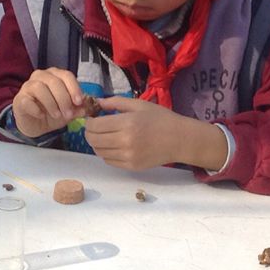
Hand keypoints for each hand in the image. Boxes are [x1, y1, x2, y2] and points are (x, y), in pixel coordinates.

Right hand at [11, 68, 88, 138]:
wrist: (35, 125)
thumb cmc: (52, 113)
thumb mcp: (68, 112)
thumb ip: (77, 109)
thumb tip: (86, 109)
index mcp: (55, 76)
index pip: (66, 75)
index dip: (74, 88)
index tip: (79, 102)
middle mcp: (41, 76)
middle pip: (54, 81)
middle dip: (64, 99)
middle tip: (68, 114)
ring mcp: (28, 86)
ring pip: (40, 88)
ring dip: (51, 104)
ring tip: (57, 115)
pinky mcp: (19, 98)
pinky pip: (27, 100)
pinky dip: (36, 109)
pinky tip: (42, 115)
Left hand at [84, 97, 228, 172]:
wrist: (179, 139)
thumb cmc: (161, 118)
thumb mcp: (139, 105)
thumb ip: (116, 102)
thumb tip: (97, 103)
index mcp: (126, 123)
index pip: (94, 126)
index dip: (89, 122)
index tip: (93, 119)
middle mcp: (125, 141)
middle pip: (93, 140)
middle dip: (90, 133)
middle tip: (96, 128)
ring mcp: (128, 156)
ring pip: (99, 152)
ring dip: (98, 144)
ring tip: (106, 136)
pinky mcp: (131, 166)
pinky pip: (109, 161)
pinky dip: (107, 153)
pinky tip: (115, 146)